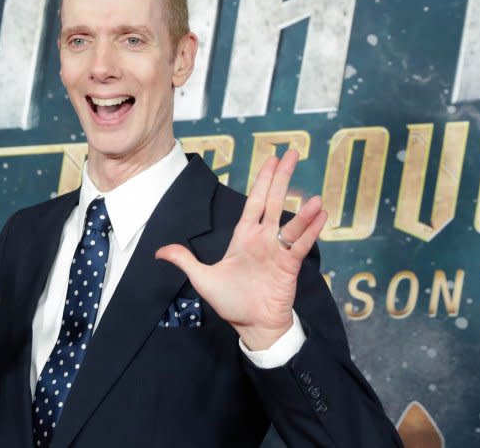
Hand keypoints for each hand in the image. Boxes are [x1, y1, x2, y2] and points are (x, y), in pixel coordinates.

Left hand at [156, 150, 326, 350]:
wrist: (252, 326)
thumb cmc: (231, 302)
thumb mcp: (202, 278)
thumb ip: (185, 260)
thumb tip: (159, 252)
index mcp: (244, 237)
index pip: (255, 202)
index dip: (262, 180)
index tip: (272, 160)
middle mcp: (264, 239)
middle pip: (274, 201)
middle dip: (282, 178)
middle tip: (293, 153)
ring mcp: (278, 251)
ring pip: (291, 224)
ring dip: (303, 211)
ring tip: (315, 198)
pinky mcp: (288, 266)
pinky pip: (300, 245)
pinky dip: (310, 231)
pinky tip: (320, 215)